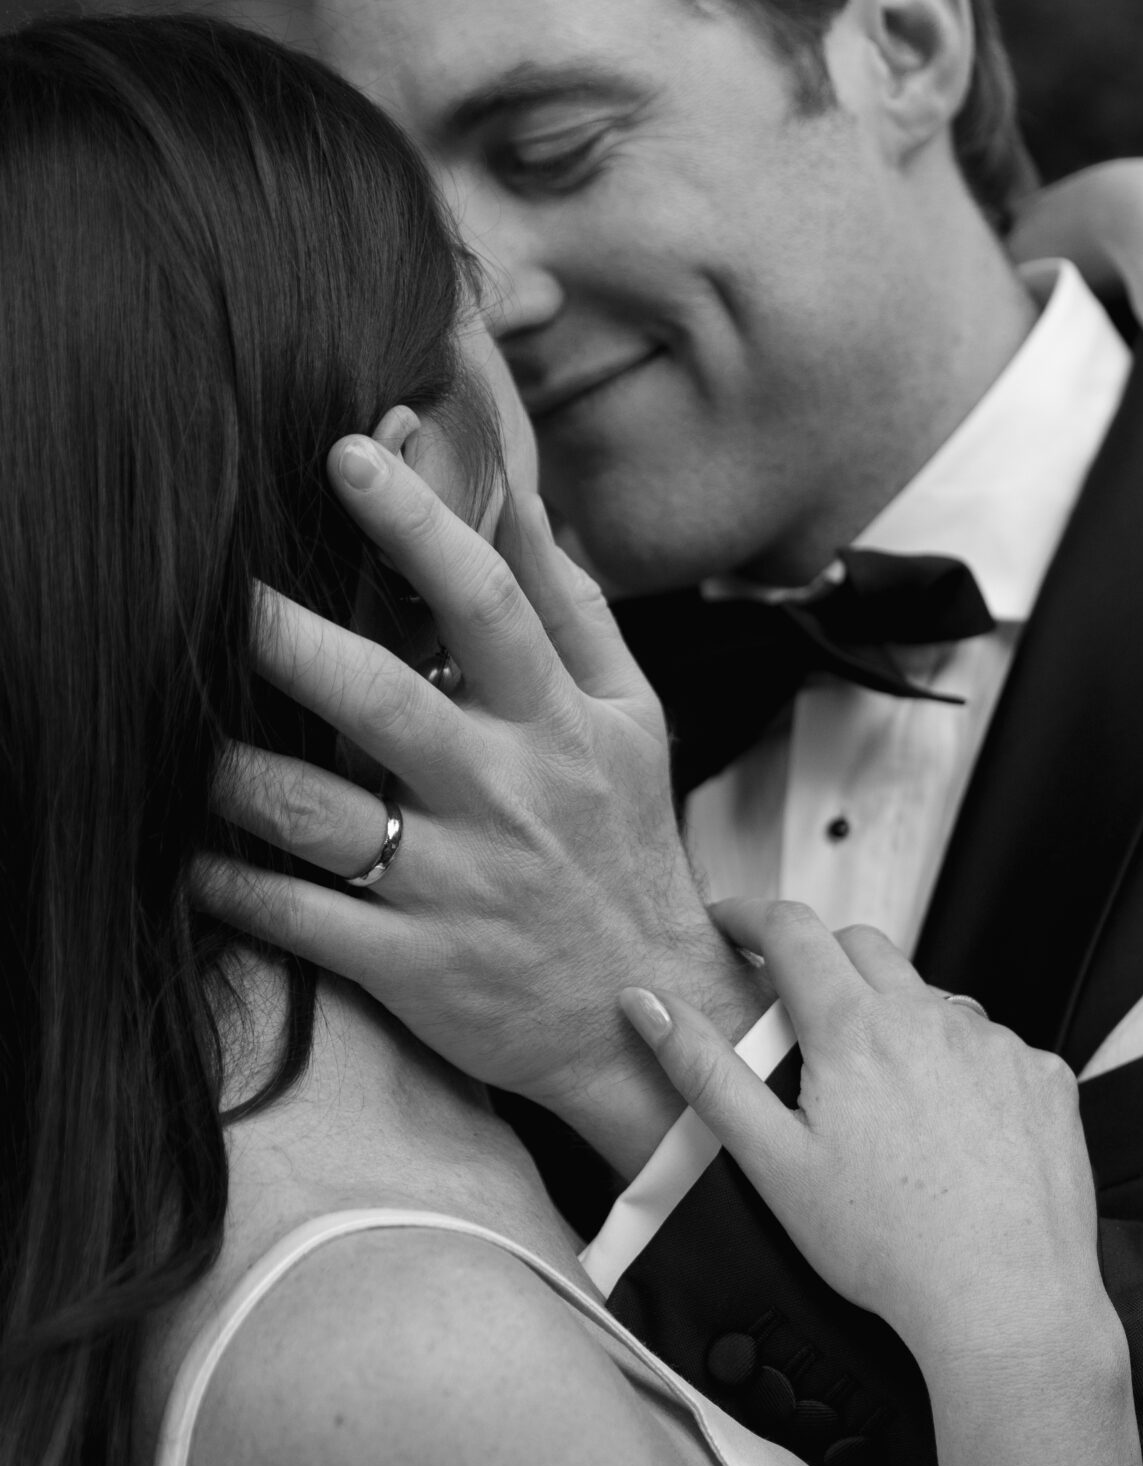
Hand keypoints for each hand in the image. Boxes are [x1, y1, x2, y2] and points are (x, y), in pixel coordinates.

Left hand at [198, 439, 767, 1178]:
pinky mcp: (413, 966)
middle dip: (286, 639)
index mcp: (556, 724)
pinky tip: (182, 851)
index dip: (417, 524)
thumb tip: (519, 490)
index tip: (346, 453)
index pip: (488, 604)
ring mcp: (454, 885)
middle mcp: (503, 796)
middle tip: (207, 586)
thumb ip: (570, 606)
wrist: (650, 1013)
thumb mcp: (631, 719)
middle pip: (379, 700)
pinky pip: (298, 918)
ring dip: (230, 769)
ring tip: (169, 724)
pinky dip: (230, 886)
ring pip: (317, 815)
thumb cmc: (625, 849)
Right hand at [620, 901, 1105, 1373]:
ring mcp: (997, 1045)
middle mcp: (932, 1018)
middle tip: (797, 1014)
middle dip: (821, 960)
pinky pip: (993, 1047)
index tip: (731, 925)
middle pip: (865, 948)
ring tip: (880, 1097)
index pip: (793, 932)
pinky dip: (961, 1066)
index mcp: (856, 1029)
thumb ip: (706, 1073)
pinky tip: (950, 1129)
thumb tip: (647, 1004)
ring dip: (897, 1020)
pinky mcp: (1045, 1078)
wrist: (1002, 1300)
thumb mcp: (772, 1162)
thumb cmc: (884, 1246)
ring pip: (932, 1000)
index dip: (751, 917)